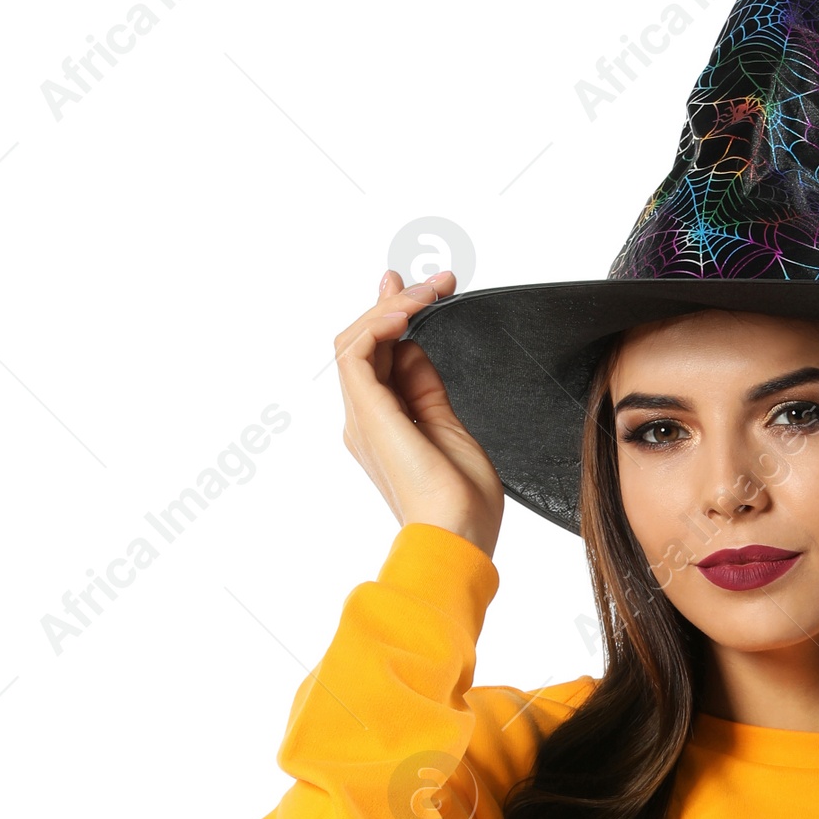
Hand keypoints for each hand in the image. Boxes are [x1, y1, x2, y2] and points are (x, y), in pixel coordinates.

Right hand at [335, 268, 503, 555]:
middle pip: (364, 344)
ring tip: (428, 293)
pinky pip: (356, 352)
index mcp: (384, 427)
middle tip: (431, 281)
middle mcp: (365, 420)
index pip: (379, 359)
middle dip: (394, 304)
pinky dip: (379, 324)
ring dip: (392, 308)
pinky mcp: (367, 413)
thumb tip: (414, 349)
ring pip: (356, 340)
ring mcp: (362, 417)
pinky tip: (407, 313)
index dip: (394, 318)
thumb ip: (427, 389)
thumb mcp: (449, 429)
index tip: (422, 290)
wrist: (457, 537)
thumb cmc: (463, 503)